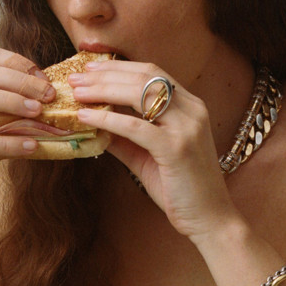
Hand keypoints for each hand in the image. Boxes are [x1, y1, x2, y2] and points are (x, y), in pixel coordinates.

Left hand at [69, 59, 235, 238]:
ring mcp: (187, 127)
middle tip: (75, 78)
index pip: (151, 71)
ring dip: (103, 90)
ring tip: (77, 93)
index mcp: (189, 106)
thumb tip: (92, 124)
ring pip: (140, 93)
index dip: (118, 66)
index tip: (89, 67)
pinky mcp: (177, 148)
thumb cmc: (180, 188)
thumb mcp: (147, 156)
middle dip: (105, 74)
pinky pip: (136, 126)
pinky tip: (87, 118)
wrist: (210, 218)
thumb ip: (124, 138)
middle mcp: (192, 109)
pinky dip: (108, 119)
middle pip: (144, 76)